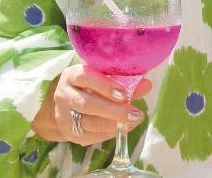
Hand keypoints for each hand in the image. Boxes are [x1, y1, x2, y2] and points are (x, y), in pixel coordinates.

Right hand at [31, 65, 151, 144]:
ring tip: (134, 120)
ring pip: (87, 122)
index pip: (85, 77)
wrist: (67, 102)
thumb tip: (147, 85)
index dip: (104, 85)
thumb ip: (124, 79)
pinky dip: (108, 133)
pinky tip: (124, 127)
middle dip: (112, 110)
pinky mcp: (68, 133)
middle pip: (86, 104)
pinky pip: (89, 136)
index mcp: (72, 75)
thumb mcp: (103, 76)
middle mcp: (64, 95)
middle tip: (134, 112)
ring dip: (113, 123)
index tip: (124, 93)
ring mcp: (64, 116)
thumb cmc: (91, 84)